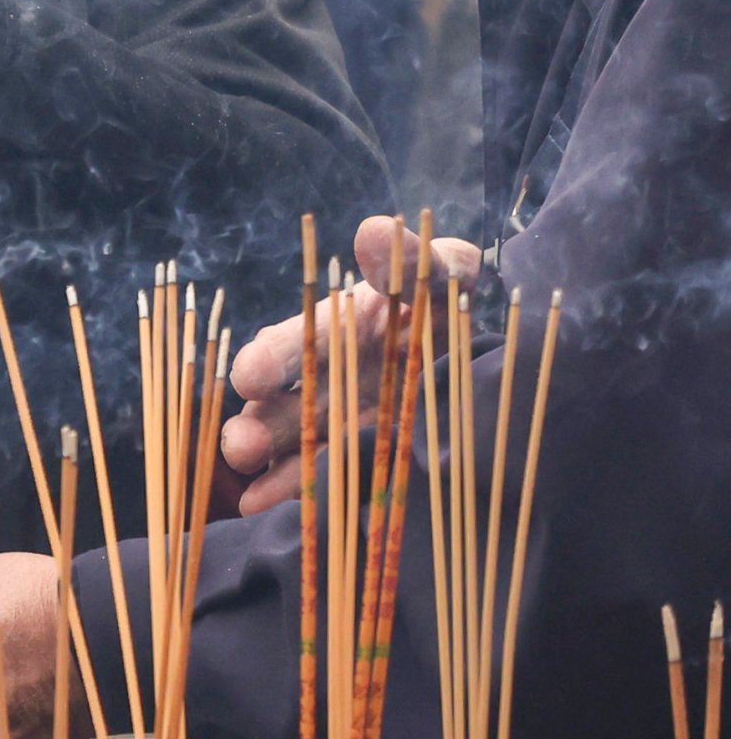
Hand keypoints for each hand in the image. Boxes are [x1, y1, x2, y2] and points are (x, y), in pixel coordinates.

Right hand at [219, 213, 478, 514]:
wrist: (498, 350)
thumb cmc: (455, 303)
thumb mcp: (446, 275)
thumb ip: (416, 259)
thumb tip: (376, 231)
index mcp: (337, 331)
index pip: (292, 345)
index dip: (268, 360)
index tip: (249, 377)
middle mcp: (327, 378)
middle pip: (279, 403)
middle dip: (254, 424)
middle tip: (240, 445)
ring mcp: (340, 421)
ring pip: (291, 443)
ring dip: (265, 462)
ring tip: (244, 483)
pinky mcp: (361, 457)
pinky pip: (321, 477)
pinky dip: (290, 490)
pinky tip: (261, 507)